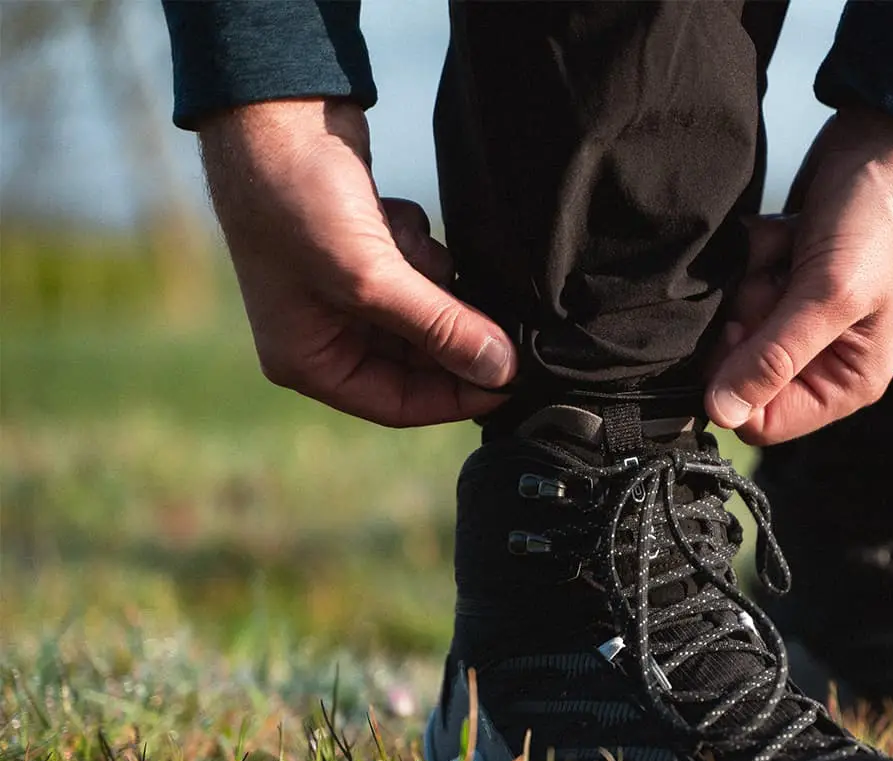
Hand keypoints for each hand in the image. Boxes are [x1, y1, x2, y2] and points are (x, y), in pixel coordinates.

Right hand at [197, 99, 515, 426]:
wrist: (273, 116)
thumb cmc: (295, 204)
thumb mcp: (371, 278)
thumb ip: (440, 328)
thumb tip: (502, 371)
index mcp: (307, 360)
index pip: (398, 404)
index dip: (457, 396)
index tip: (513, 378)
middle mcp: (324, 332)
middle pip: (418, 358)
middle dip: (448, 325)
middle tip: (491, 306)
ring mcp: (345, 289)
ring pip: (426, 308)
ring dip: (432, 277)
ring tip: (406, 241)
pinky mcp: (368, 250)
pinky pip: (420, 267)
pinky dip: (420, 243)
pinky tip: (392, 214)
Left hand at [705, 108, 892, 444]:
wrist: (886, 145)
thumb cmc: (879, 222)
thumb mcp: (829, 296)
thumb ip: (774, 357)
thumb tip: (720, 413)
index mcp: (848, 380)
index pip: (765, 420)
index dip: (738, 380)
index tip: (741, 328)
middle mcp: (822, 356)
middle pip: (742, 368)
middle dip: (751, 317)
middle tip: (779, 279)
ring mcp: (798, 314)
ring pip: (735, 319)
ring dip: (752, 277)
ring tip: (791, 248)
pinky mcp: (781, 275)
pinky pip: (739, 280)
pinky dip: (754, 252)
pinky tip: (784, 232)